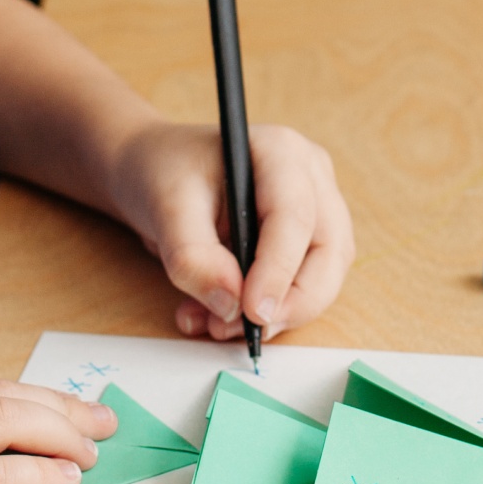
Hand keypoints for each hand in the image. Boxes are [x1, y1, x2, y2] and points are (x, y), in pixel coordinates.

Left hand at [111, 120, 354, 344]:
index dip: (278, 271)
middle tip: (246, 332)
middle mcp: (310, 178)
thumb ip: (193, 256)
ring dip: (277, 314)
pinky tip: (218, 317)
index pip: (295, 218)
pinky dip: (265, 312)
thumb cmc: (163, 172)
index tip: (251, 312)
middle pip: (328, 252)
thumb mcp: (164, 206)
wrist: (154, 172)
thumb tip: (230, 303)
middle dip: (292, 303)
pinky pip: (300, 287)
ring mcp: (315, 209)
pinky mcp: (305, 241)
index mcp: (281, 152)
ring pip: (322, 277)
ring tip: (215, 324)